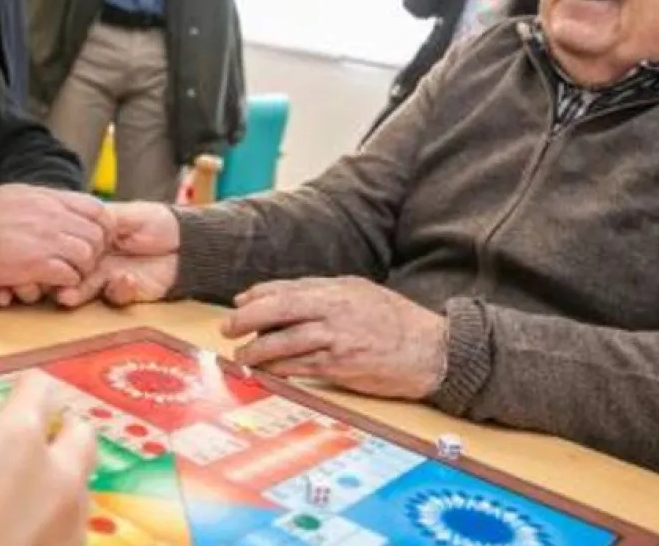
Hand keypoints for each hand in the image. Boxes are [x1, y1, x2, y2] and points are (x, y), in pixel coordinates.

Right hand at [0, 185, 112, 290]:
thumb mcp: (13, 197)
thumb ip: (40, 202)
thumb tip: (56, 206)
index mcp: (47, 197)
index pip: (97, 209)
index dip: (101, 228)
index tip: (94, 240)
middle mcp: (53, 214)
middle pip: (97, 234)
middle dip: (94, 252)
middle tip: (81, 264)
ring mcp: (48, 238)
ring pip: (88, 256)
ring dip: (80, 270)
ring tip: (65, 275)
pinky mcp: (40, 264)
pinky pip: (71, 276)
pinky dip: (65, 283)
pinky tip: (51, 284)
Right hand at [49, 202, 179, 308]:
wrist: (187, 242)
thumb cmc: (158, 222)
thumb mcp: (127, 213)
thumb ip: (102, 217)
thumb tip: (76, 220)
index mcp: (93, 237)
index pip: (67, 245)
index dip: (55, 250)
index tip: (43, 253)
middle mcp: (96, 259)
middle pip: (68, 269)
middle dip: (56, 279)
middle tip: (45, 285)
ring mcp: (108, 276)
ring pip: (84, 288)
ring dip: (75, 292)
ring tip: (67, 295)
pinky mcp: (126, 290)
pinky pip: (115, 296)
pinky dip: (117, 290)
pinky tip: (125, 280)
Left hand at [222, 277, 448, 399]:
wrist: (432, 349)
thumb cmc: (397, 321)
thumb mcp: (362, 293)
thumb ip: (326, 293)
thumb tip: (286, 296)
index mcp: (338, 289)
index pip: (287, 288)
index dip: (258, 295)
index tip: (239, 302)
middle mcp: (334, 310)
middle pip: (278, 309)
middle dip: (246, 319)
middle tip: (227, 328)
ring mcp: (336, 339)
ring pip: (284, 341)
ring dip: (256, 350)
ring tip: (241, 357)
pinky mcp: (341, 366)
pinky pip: (300, 366)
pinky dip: (279, 368)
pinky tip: (267, 370)